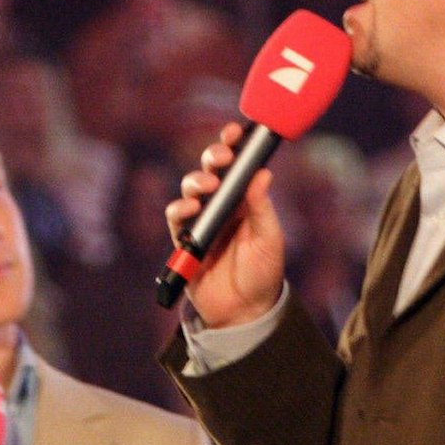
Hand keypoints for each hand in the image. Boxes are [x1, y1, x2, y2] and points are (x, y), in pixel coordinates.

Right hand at [166, 122, 287, 327]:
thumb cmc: (262, 274)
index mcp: (244, 200)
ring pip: (190, 188)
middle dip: (213, 156)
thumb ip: (262, 207)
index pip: (236, 165)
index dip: (233, 145)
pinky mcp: (184, 240)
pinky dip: (180, 208)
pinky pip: (175, 217)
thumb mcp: (269, 239)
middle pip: (210, 169)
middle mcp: (221, 205)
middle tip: (222, 157)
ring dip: (197, 180)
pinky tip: (190, 208)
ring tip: (209, 186)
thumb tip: (263, 172)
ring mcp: (201, 221)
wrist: (244, 312)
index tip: (235, 132)